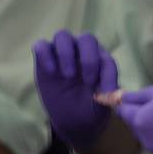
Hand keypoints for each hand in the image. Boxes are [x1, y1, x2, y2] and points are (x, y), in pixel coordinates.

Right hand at [33, 30, 117, 147]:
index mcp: (101, 59)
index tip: (106, 91)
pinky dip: (46, 55)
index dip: (108, 74)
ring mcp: (62, 51)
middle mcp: (82, 50)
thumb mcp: (101, 104)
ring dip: (67, 54)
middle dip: (89, 59)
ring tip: (68, 76)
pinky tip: (51, 71)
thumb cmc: (90, 106)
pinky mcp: (43, 57)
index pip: (107, 59)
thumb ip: (107, 94)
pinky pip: (41, 45)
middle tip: (88, 81)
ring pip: (62, 36)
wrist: (71, 118)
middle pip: (87, 39)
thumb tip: (111, 90)